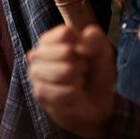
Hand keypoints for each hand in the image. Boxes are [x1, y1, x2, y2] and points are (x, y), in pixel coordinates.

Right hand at [27, 24, 115, 138]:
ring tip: (79, 82)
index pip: (65, 33)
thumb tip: (81, 47)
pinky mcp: (39, 94)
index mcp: (52, 39)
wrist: (95, 105)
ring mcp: (36, 74)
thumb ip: (95, 39)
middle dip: (81, 63)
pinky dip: (71, 95)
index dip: (82, 45)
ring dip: (76, 79)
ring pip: (60, 72)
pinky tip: (75, 95)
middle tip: (82, 71)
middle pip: (65, 52)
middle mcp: (39, 54)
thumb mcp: (102, 52)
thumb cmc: (94, 74)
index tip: (84, 54)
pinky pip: (58, 92)